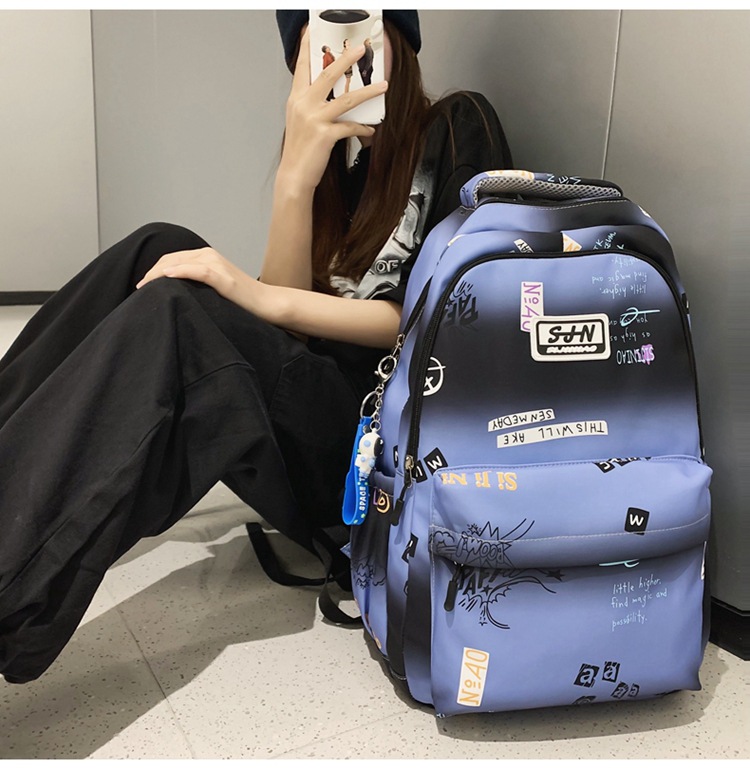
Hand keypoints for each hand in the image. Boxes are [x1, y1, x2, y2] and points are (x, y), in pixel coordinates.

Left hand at [135, 247, 258, 309]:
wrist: (267, 303)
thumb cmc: (242, 300)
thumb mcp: (215, 288)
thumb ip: (197, 283)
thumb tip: (173, 291)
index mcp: (206, 256)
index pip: (172, 258)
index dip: (154, 270)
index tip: (142, 285)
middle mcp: (209, 255)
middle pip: (171, 259)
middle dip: (152, 272)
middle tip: (139, 288)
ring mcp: (217, 264)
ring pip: (180, 263)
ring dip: (159, 273)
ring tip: (145, 286)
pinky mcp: (223, 277)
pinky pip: (197, 271)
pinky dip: (180, 272)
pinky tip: (166, 277)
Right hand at [279, 28, 387, 191]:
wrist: (294, 176)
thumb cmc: (300, 150)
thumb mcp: (301, 121)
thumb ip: (312, 104)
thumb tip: (333, 94)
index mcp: (296, 99)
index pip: (302, 66)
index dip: (307, 47)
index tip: (312, 30)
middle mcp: (303, 105)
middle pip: (328, 74)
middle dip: (346, 58)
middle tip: (361, 48)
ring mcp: (314, 119)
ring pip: (346, 99)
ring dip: (368, 91)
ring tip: (383, 85)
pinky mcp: (325, 135)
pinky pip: (350, 126)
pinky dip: (362, 127)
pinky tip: (371, 128)